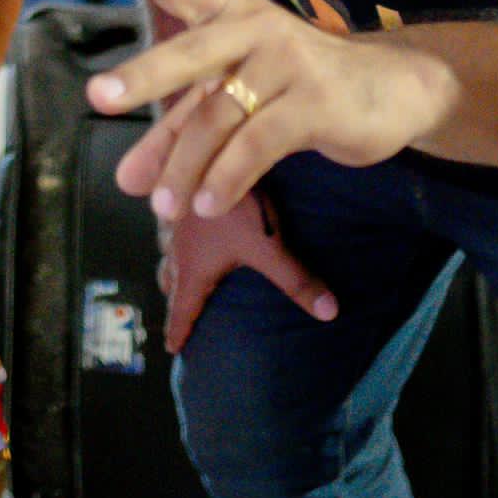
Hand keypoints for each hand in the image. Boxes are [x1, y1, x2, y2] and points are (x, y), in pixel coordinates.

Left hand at [86, 0, 457, 218]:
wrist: (394, 92)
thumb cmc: (301, 87)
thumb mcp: (237, 101)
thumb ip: (180, 134)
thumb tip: (128, 181)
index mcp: (231, 15)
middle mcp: (255, 27)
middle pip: (189, 53)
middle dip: (143, 75)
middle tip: (98, 96)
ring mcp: (287, 60)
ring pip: (218, 117)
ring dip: (185, 167)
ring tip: (164, 207)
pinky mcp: (314, 99)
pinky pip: (256, 143)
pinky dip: (227, 178)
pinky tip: (209, 204)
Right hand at [156, 194, 336, 355]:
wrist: (216, 149)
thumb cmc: (240, 205)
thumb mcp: (271, 247)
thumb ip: (297, 281)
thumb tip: (330, 312)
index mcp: (195, 268)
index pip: (182, 309)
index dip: (178, 331)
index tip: (172, 348)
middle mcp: (179, 246)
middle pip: (170, 280)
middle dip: (175, 298)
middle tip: (180, 311)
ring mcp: (176, 219)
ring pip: (167, 250)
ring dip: (173, 265)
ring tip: (182, 273)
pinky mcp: (180, 194)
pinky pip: (171, 223)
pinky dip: (176, 234)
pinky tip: (190, 225)